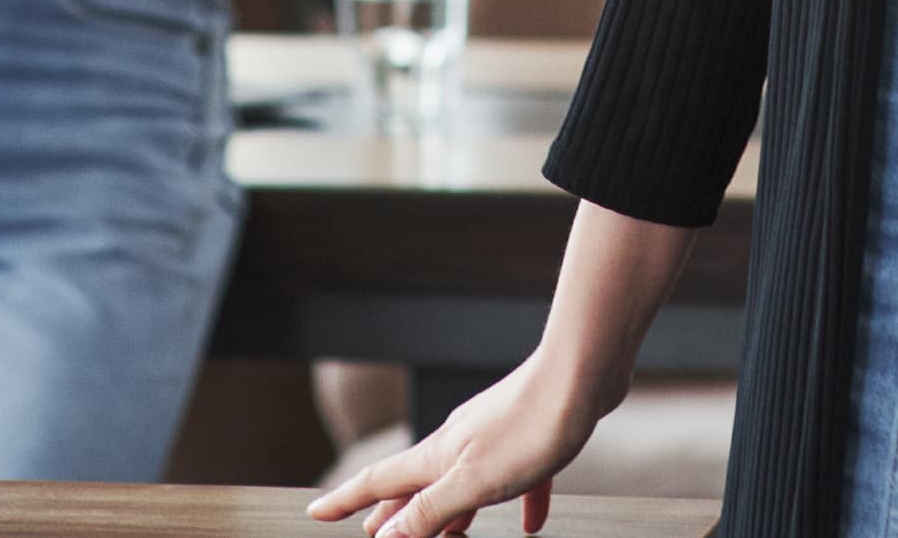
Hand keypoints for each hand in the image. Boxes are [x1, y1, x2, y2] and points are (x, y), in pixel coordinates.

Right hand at [307, 353, 609, 537]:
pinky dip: (518, 503)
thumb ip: (429, 510)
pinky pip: (517, 479)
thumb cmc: (531, 426)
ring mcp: (493, 437)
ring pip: (461, 483)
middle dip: (391, 511)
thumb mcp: (473, 483)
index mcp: (438, 455)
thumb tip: (385, 536)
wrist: (581, 375)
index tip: (315, 514)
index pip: (379, 482)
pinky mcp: (530, 437)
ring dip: (448, 514)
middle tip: (371, 530)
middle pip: (415, 484)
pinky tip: (530, 524)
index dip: (345, 501)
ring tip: (445, 536)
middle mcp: (458, 443)